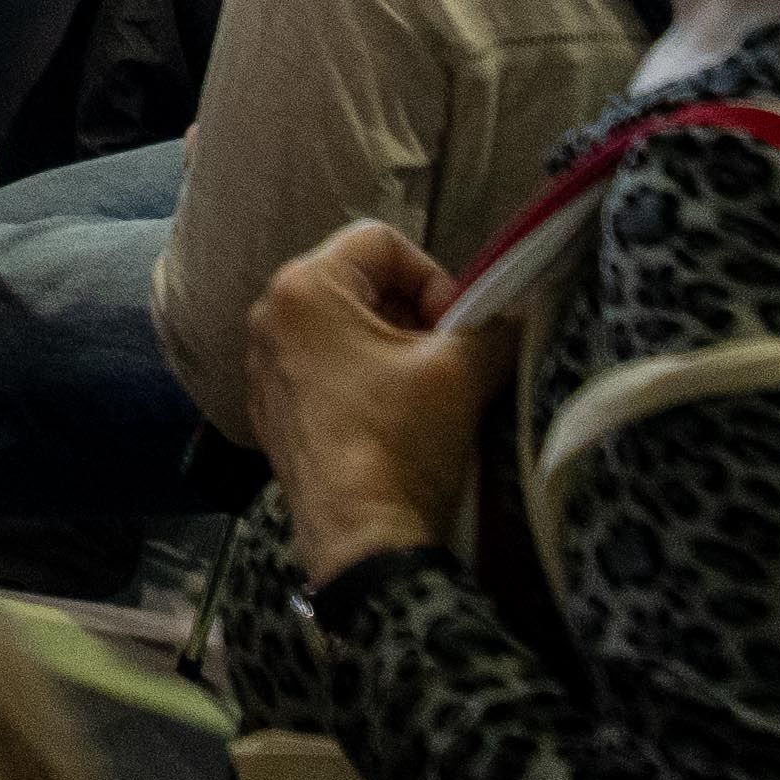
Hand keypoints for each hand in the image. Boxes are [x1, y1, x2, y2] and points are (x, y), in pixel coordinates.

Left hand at [243, 221, 503, 580]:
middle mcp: (268, 316)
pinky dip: (361, 378)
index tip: (454, 328)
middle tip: (445, 359)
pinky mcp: (270, 410)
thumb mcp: (461, 370)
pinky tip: (390, 419)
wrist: (362, 537)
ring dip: (390, 347)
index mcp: (303, 288)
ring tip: (423, 392)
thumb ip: (493, 325)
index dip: (432, 276)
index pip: (381, 242)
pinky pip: (322, 368)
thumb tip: (517, 312)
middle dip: (412, 312)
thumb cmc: (402, 439)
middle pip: (358, 282)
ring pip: (342, 327)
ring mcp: (262, 366)